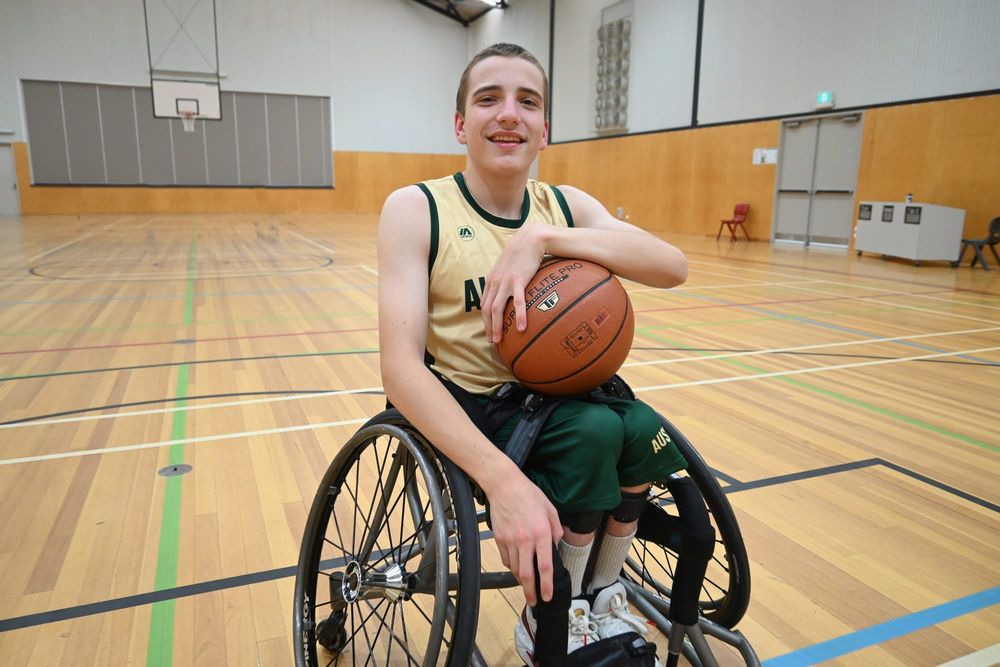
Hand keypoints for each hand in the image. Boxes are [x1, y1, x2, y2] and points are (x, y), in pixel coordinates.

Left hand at [481, 224, 546, 342]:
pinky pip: (518, 302)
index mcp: (492, 280)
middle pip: (486, 309)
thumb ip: (506, 278)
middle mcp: (495, 282)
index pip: (483, 303)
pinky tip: (521, 328)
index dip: (484, 319)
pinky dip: (519, 316)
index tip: (488, 331)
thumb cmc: (522, 252)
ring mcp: (505, 282)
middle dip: (487, 327)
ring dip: (496, 326)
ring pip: (496, 309)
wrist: (530, 238)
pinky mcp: (518, 280)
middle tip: (491, 341)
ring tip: (499, 340)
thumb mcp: (508, 266)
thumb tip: (510, 291)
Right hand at [486, 473, 562, 605]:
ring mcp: (510, 540)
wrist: (504, 485)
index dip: (546, 585)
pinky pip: (506, 559)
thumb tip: (555, 546)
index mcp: (541, 533)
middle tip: (534, 600)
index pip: (545, 566)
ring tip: (527, 583)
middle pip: (526, 574)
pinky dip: (512, 566)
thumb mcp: (550, 509)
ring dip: (521, 579)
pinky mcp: (499, 539)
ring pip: (515, 569)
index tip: (547, 596)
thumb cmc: (529, 495)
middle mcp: (525, 540)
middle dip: (531, 591)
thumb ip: (556, 530)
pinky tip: (517, 565)